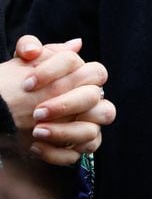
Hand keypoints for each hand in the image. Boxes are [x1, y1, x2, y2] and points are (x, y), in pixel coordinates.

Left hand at [0, 35, 113, 164]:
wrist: (3, 112)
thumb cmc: (17, 83)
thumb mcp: (20, 62)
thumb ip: (33, 46)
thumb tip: (74, 44)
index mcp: (83, 76)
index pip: (89, 69)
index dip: (58, 74)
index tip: (27, 83)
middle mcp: (90, 101)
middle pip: (95, 99)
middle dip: (66, 105)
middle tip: (37, 112)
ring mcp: (86, 126)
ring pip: (92, 131)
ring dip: (65, 132)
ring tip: (37, 132)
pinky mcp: (76, 148)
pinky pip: (76, 155)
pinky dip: (56, 154)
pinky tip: (34, 147)